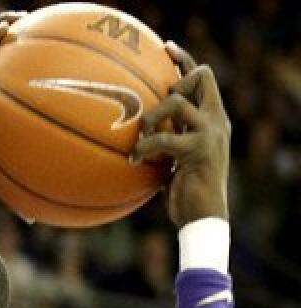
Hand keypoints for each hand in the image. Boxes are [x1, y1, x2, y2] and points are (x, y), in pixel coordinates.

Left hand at [132, 43, 229, 225]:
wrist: (203, 216)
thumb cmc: (184, 193)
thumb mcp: (173, 160)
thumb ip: (164, 140)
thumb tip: (132, 132)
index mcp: (211, 118)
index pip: (202, 79)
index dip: (185, 60)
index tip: (166, 49)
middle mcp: (215, 120)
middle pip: (201, 76)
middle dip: (174, 81)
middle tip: (156, 101)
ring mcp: (210, 133)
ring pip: (178, 100)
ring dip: (153, 116)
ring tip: (141, 136)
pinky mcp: (199, 149)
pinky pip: (163, 137)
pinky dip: (144, 146)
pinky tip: (133, 160)